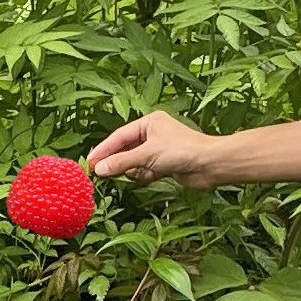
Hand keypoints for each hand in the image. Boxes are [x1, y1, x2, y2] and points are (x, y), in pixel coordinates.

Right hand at [88, 111, 228, 187]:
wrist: (210, 164)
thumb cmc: (182, 151)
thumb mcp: (147, 155)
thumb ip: (121, 162)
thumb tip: (99, 169)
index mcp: (149, 123)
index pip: (119, 137)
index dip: (103, 150)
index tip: (89, 162)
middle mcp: (153, 134)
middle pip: (125, 150)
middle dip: (116, 162)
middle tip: (99, 173)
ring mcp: (159, 150)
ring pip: (134, 162)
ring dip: (133, 170)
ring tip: (134, 174)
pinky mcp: (165, 165)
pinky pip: (145, 171)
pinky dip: (145, 176)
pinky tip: (150, 177)